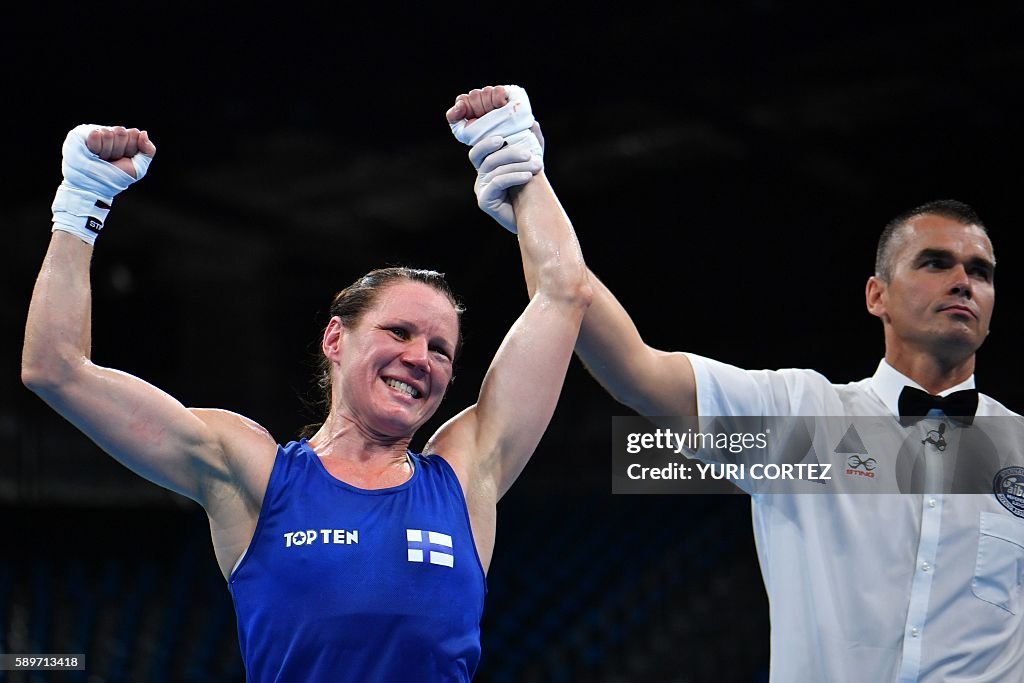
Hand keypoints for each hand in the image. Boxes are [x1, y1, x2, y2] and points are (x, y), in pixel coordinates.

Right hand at [51, 124, 156, 244]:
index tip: (124, 159)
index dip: (131, 149)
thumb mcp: (138, 168)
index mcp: (124, 139)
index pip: (134, 133)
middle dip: (118, 150)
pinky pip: (96, 134)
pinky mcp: (82, 134)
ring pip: (108, 133)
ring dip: (107, 151)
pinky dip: (97, 147)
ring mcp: (96, 133)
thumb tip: (143, 132)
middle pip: (121, 132)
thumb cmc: (116, 178)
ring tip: (102, 159)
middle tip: (112, 160)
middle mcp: (110, 134)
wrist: (95, 187)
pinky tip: (94, 154)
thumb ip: (148, 151)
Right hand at [448, 85, 543, 232]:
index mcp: (487, 167)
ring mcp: (481, 190)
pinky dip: (513, 177)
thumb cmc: (531, 191)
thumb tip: (532, 122)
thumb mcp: (531, 163)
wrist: (533, 219)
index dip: (485, 143)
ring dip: (517, 165)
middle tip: (528, 153)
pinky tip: (528, 176)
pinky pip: (496, 183)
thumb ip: (531, 143)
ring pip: (494, 170)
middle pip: (487, 159)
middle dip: (507, 153)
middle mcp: (481, 178)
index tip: (501, 138)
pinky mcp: (485, 201)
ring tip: (536, 166)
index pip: (478, 151)